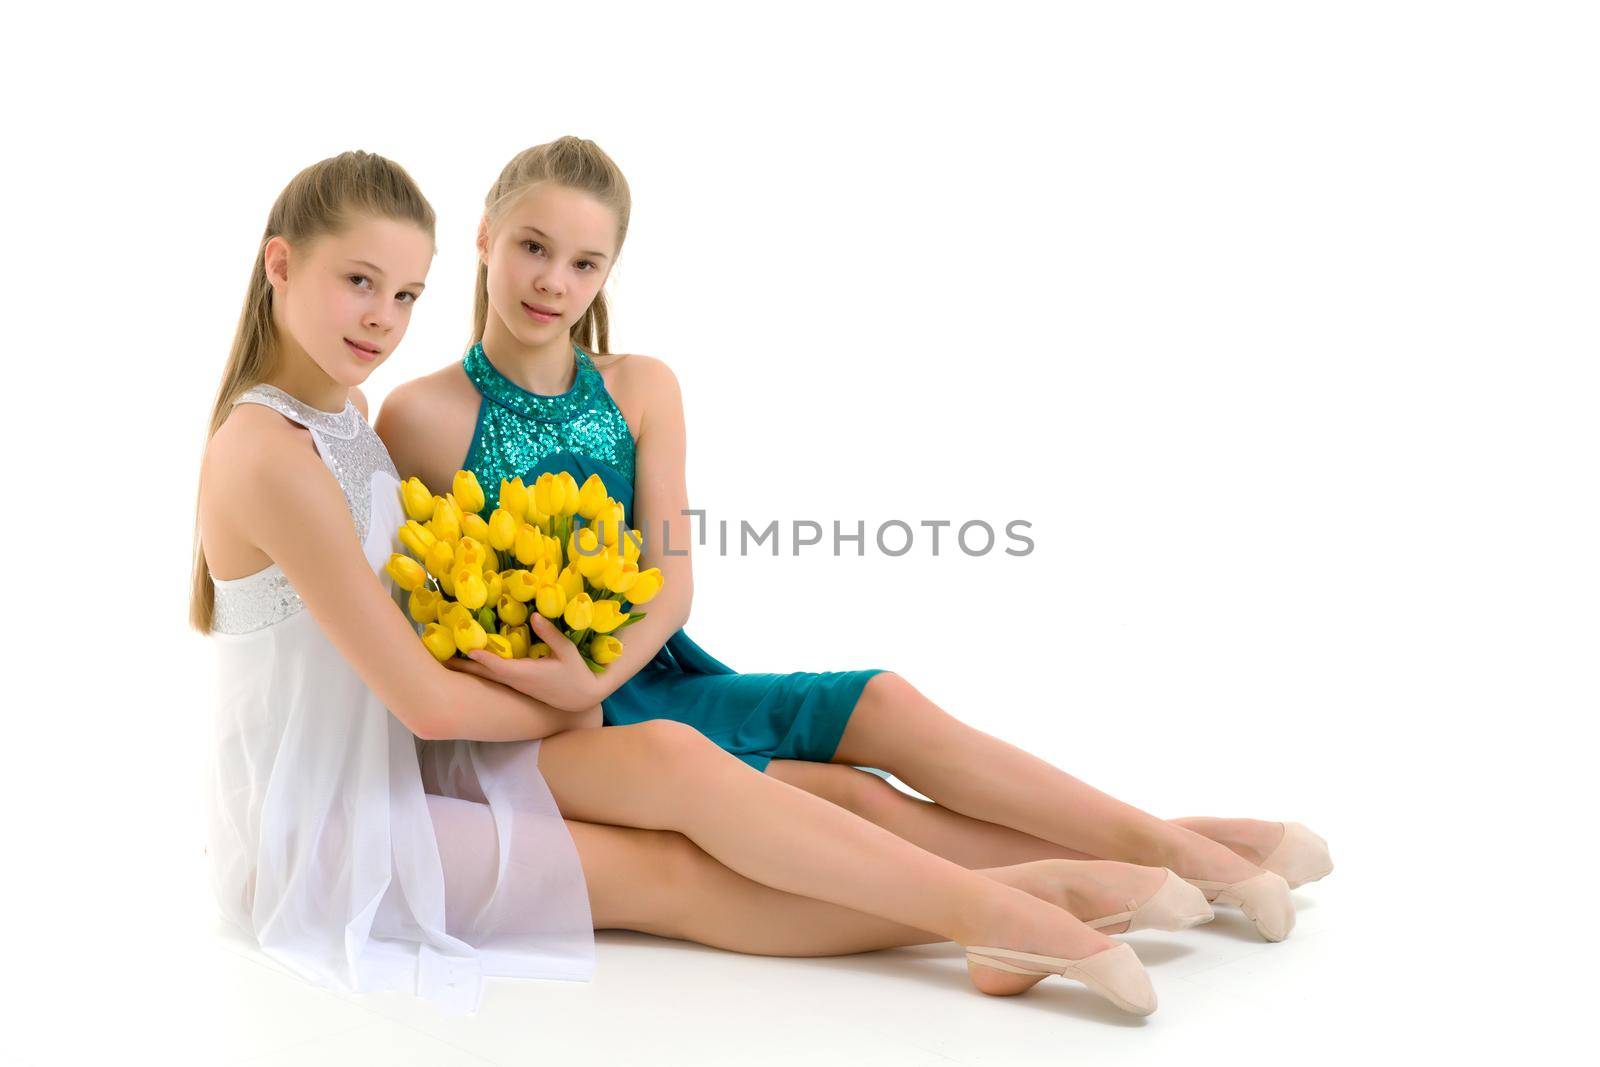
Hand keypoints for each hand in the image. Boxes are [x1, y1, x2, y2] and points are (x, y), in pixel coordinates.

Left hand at [442, 614, 604, 712]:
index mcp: (527, 674)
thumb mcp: (566, 651)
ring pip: (487, 676)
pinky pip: (494, 676)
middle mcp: (516, 682)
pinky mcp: (517, 685)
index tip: (467, 649)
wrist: (581, 700)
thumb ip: (550, 634)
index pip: (500, 666)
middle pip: (485, 674)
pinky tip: (470, 662)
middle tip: (440, 658)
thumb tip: (534, 615)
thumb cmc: (576, 674)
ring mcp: (515, 685)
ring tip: (446, 658)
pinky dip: (480, 668)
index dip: (483, 657)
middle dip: (463, 665)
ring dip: (468, 667)